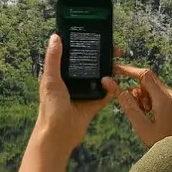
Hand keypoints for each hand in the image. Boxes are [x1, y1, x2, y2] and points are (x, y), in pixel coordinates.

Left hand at [35, 33, 119, 153]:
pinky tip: (119, 81)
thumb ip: (54, 59)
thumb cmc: (50, 107)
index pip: (76, 54)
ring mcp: (85, 92)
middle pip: (92, 64)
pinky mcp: (94, 103)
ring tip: (121, 64)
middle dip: (104, 56)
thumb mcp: (51, 79)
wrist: (59, 135)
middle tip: (117, 51)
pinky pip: (106, 93)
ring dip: (111, 70)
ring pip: (101, 77)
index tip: (100, 37)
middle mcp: (74, 81)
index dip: (87, 45)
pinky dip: (113, 88)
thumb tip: (55, 36)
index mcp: (62, 73)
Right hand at [114, 64, 171, 147]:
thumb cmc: (164, 145)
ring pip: (155, 90)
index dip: (128, 70)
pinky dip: (152, 103)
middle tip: (134, 108)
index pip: (145, 75)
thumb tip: (112, 85)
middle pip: (149, 82)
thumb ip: (127, 104)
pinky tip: (151, 117)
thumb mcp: (141, 126)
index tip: (115, 70)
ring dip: (144, 98)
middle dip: (137, 91)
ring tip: (144, 117)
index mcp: (165, 100)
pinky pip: (162, 97)